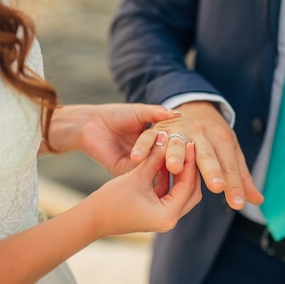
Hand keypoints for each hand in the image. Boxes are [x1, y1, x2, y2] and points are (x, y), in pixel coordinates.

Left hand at [40, 103, 179, 174]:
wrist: (89, 122)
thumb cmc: (114, 114)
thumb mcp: (140, 112)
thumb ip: (158, 113)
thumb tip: (179, 115)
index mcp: (150, 143)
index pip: (169, 147)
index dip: (181, 147)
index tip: (195, 144)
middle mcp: (145, 156)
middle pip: (164, 161)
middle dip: (176, 160)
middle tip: (190, 158)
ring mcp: (135, 165)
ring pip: (153, 168)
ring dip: (164, 166)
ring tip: (178, 162)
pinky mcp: (123, 171)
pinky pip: (139, 172)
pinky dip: (149, 168)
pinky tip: (159, 165)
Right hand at [88, 131, 201, 235]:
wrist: (91, 218)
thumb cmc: (111, 200)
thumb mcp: (136, 176)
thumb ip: (154, 158)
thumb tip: (167, 137)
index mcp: (168, 215)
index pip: (188, 186)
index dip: (189, 163)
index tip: (190, 143)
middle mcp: (169, 220)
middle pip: (191, 192)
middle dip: (190, 170)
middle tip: (188, 148)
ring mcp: (162, 217)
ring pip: (181, 192)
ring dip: (179, 173)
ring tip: (177, 152)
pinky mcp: (154, 213)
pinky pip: (168, 193)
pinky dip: (168, 179)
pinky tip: (163, 162)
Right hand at [139, 101, 262, 209]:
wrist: (194, 106)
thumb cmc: (214, 137)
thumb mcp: (230, 152)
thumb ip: (241, 177)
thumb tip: (258, 201)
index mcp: (222, 140)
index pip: (230, 165)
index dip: (234, 184)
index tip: (238, 204)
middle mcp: (202, 134)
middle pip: (207, 154)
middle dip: (211, 170)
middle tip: (217, 186)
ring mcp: (179, 130)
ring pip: (177, 143)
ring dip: (175, 155)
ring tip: (174, 168)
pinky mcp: (159, 129)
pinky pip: (148, 138)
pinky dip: (142, 147)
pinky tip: (137, 159)